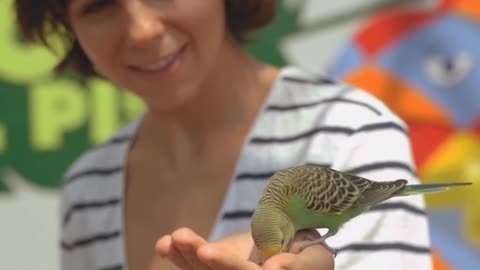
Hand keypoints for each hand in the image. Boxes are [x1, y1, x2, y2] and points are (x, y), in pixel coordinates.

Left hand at [154, 227, 333, 269]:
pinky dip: (179, 255)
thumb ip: (301, 266)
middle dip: (200, 260)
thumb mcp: (316, 260)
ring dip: (185, 256)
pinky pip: (193, 263)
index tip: (207, 251)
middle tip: (184, 241)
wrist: (292, 242)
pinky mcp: (214, 266)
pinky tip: (165, 244)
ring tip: (173, 240)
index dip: (226, 265)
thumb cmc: (308, 253)